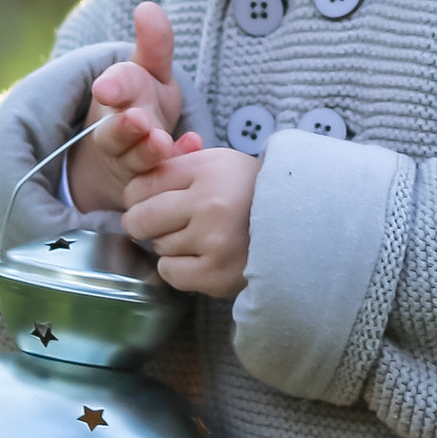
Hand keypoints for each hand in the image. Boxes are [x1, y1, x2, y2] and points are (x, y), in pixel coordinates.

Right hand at [69, 1, 187, 212]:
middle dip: (124, 126)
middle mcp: (117, 127)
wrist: (124, 150)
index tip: (106, 88)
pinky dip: (177, 162)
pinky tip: (194, 148)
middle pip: (114, 130)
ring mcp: (130, 158)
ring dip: (148, 150)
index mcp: (118, 94)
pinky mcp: (146, 181)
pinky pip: (159, 177)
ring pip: (134, 157)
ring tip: (163, 144)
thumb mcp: (150, 69)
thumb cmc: (144, 99)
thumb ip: (153, 43)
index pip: (114, 87)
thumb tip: (147, 7)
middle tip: (138, 121)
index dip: (111, 87)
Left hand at [124, 143, 259, 300]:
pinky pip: (170, 272)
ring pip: (158, 246)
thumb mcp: (220, 164)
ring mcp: (213, 241)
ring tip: (203, 237)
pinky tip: (203, 258)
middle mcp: (209, 203)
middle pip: (139, 219)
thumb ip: (178, 166)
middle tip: (164, 224)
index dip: (139, 197)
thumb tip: (135, 183)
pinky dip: (180, 268)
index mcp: (207, 169)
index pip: (141, 185)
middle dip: (144, 223)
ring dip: (172, 245)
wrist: (301, 224)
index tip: (153, 202)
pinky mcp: (217, 273)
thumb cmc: (252, 192)